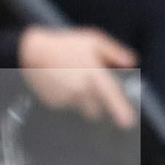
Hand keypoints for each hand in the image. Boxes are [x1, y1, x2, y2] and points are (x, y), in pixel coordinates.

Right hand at [16, 26, 138, 128]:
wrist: (32, 51)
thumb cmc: (65, 45)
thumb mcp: (93, 41)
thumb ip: (114, 52)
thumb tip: (131, 62)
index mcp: (94, 75)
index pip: (112, 97)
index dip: (121, 111)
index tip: (127, 123)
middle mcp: (81, 90)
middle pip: (95, 111)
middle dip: (95, 105)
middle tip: (89, 89)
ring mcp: (66, 98)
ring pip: (79, 108)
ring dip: (79, 100)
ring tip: (70, 80)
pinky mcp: (53, 103)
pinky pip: (65, 105)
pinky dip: (64, 97)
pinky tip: (59, 82)